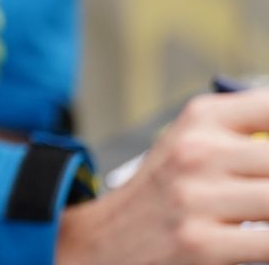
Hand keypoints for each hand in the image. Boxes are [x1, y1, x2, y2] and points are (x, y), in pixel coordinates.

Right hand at [56, 88, 268, 264]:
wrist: (107, 240)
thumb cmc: (168, 193)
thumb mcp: (196, 144)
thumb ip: (249, 134)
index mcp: (202, 117)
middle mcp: (198, 150)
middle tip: (268, 188)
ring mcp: (198, 197)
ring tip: (263, 208)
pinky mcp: (202, 243)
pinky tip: (263, 238)